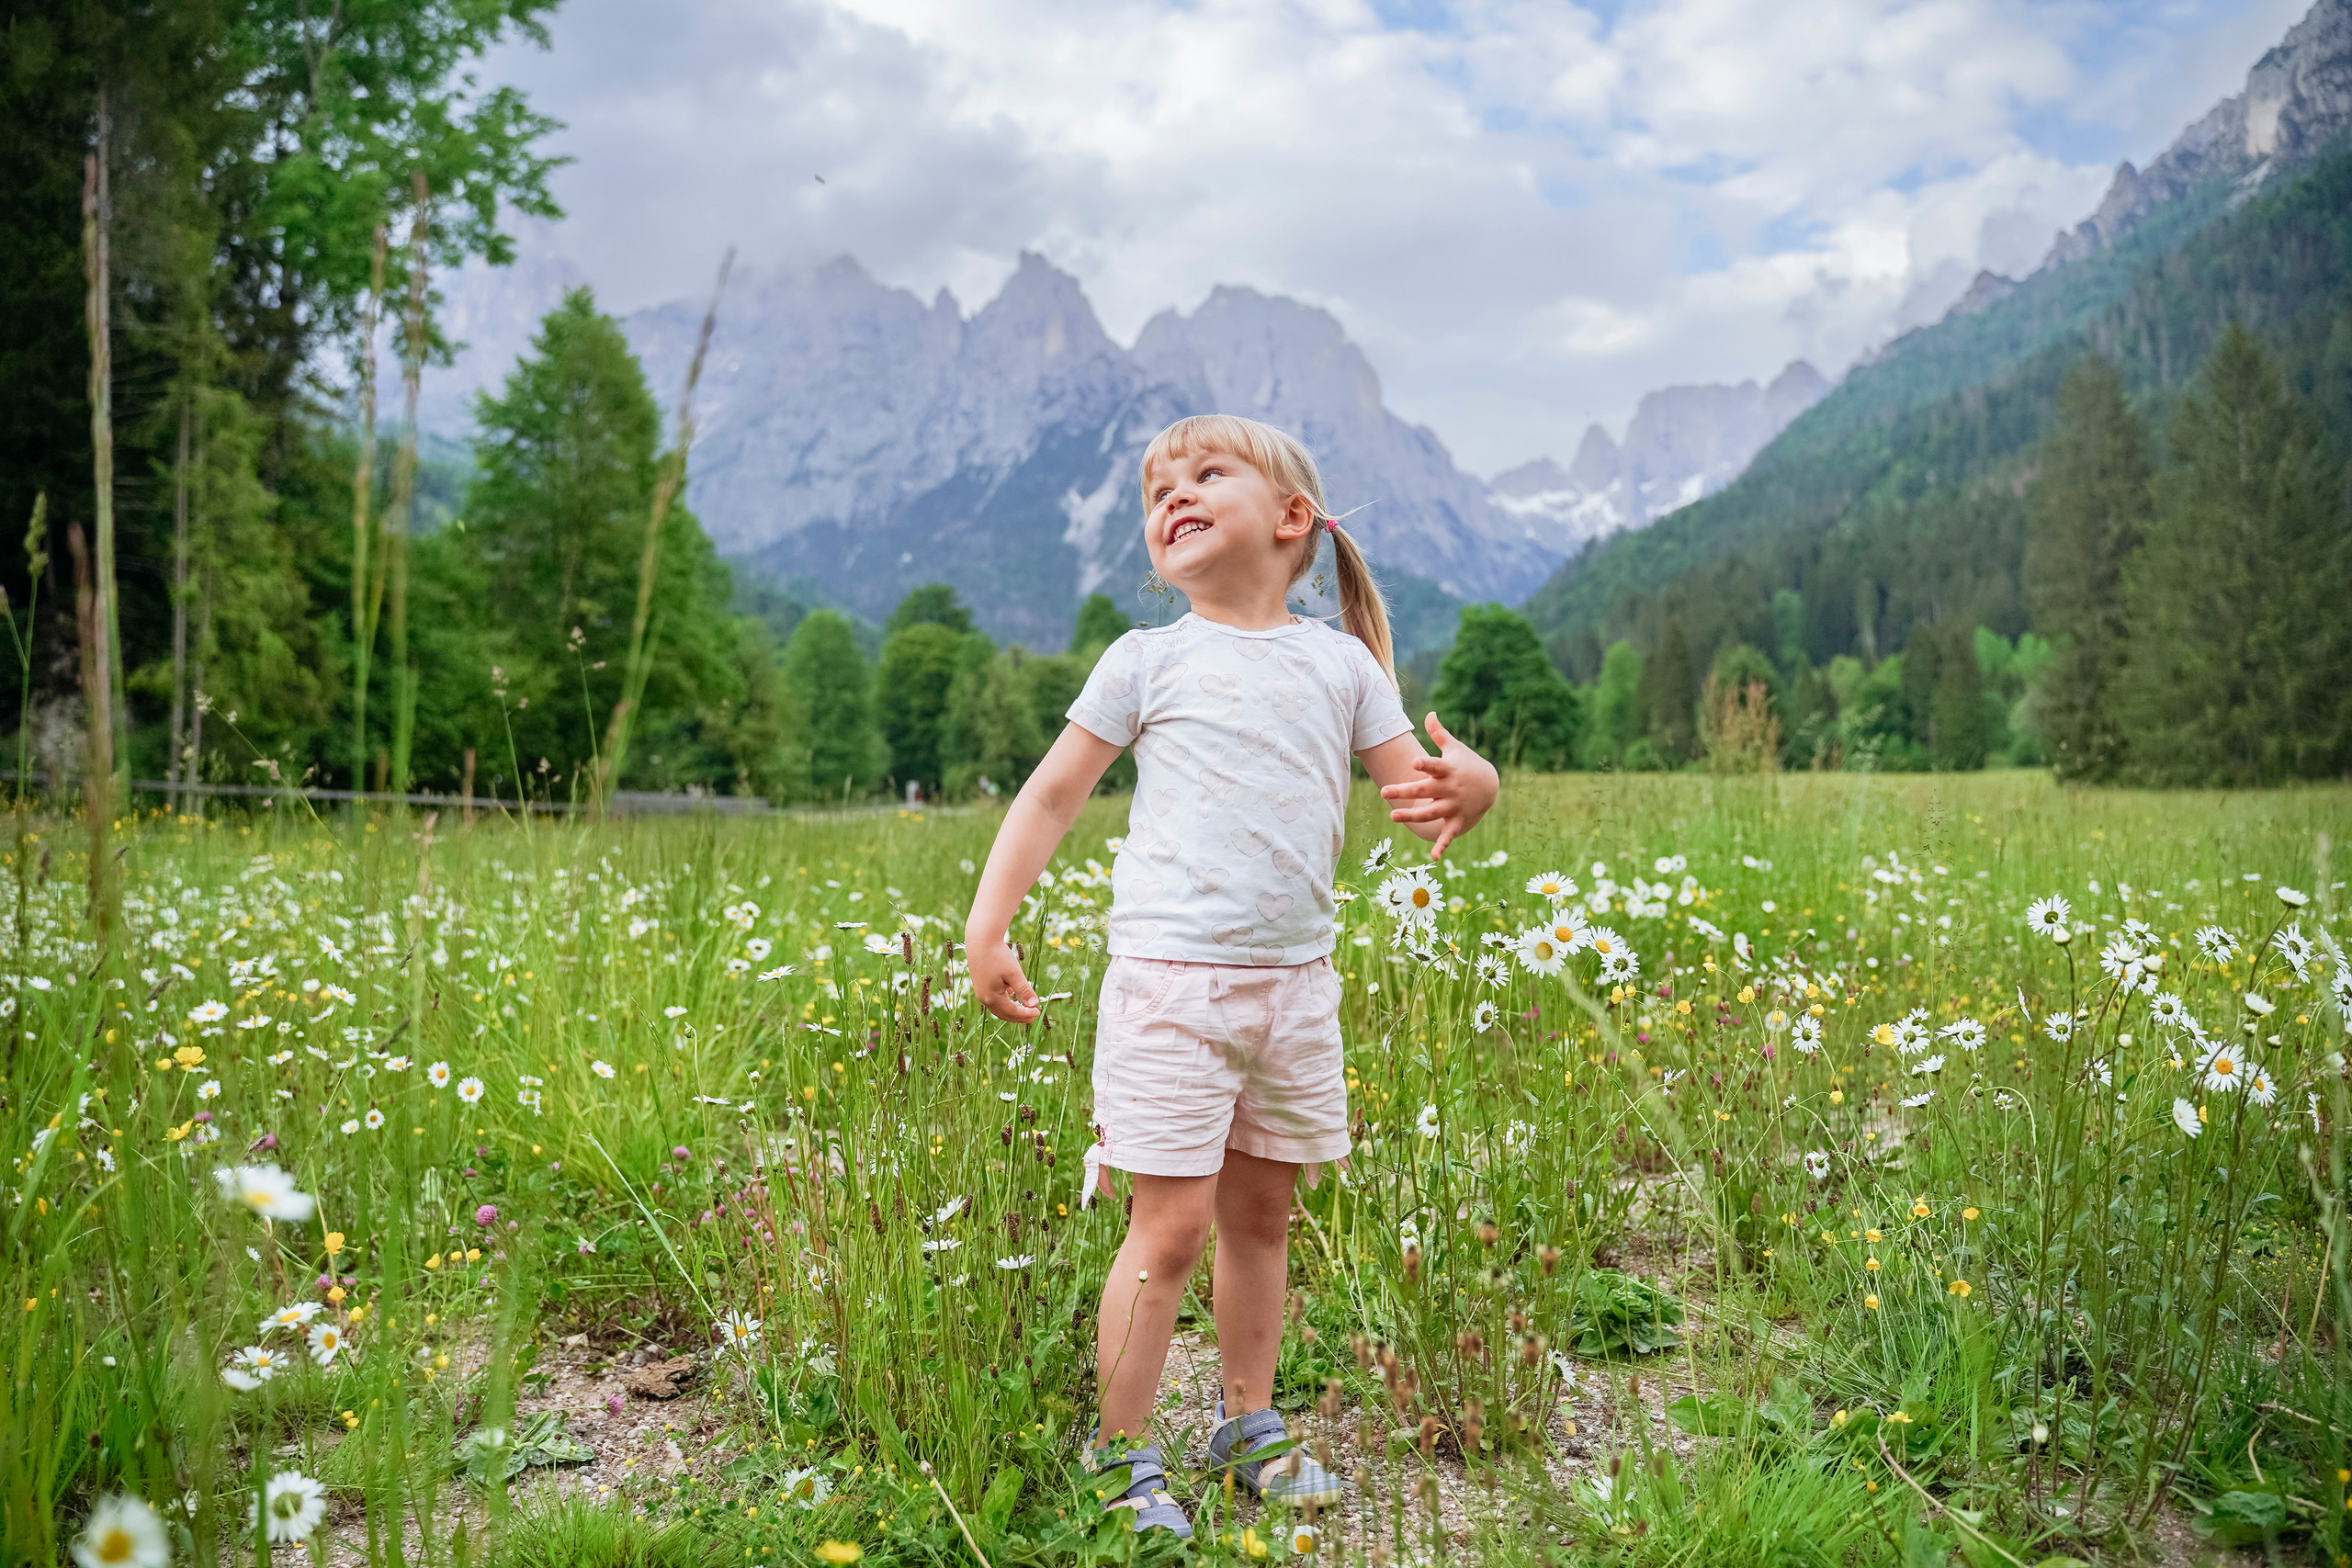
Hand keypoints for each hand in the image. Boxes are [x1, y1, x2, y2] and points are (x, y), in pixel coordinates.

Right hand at [967, 934, 1040, 1023]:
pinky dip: (1004, 1001)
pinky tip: (1012, 994)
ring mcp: (981, 992)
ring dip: (1011, 1010)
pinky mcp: (981, 985)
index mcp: (991, 998)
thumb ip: (1024, 990)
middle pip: (1003, 1013)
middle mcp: (984, 998)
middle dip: (1018, 1016)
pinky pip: (993, 999)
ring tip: (1024, 1009)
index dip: (1026, 1014)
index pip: (1012, 1012)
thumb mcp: (1014, 973)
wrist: (980, 940)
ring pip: (998, 1007)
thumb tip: (1035, 1005)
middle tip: (1033, 1017)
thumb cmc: (997, 956)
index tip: (1038, 1012)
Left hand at [1378, 713, 1498, 858]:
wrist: (1490, 786)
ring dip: (1413, 817)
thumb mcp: (1455, 748)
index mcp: (1447, 770)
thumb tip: (1429, 713)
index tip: (1413, 763)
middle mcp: (1449, 789)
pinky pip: (1448, 835)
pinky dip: (1442, 846)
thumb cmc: (1466, 764)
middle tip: (1384, 792)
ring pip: (1431, 814)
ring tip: (1393, 817)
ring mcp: (1453, 806)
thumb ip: (1439, 734)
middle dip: (1405, 792)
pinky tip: (1433, 857)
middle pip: (1425, 791)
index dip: (1425, 765)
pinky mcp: (1457, 821)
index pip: (1435, 766)